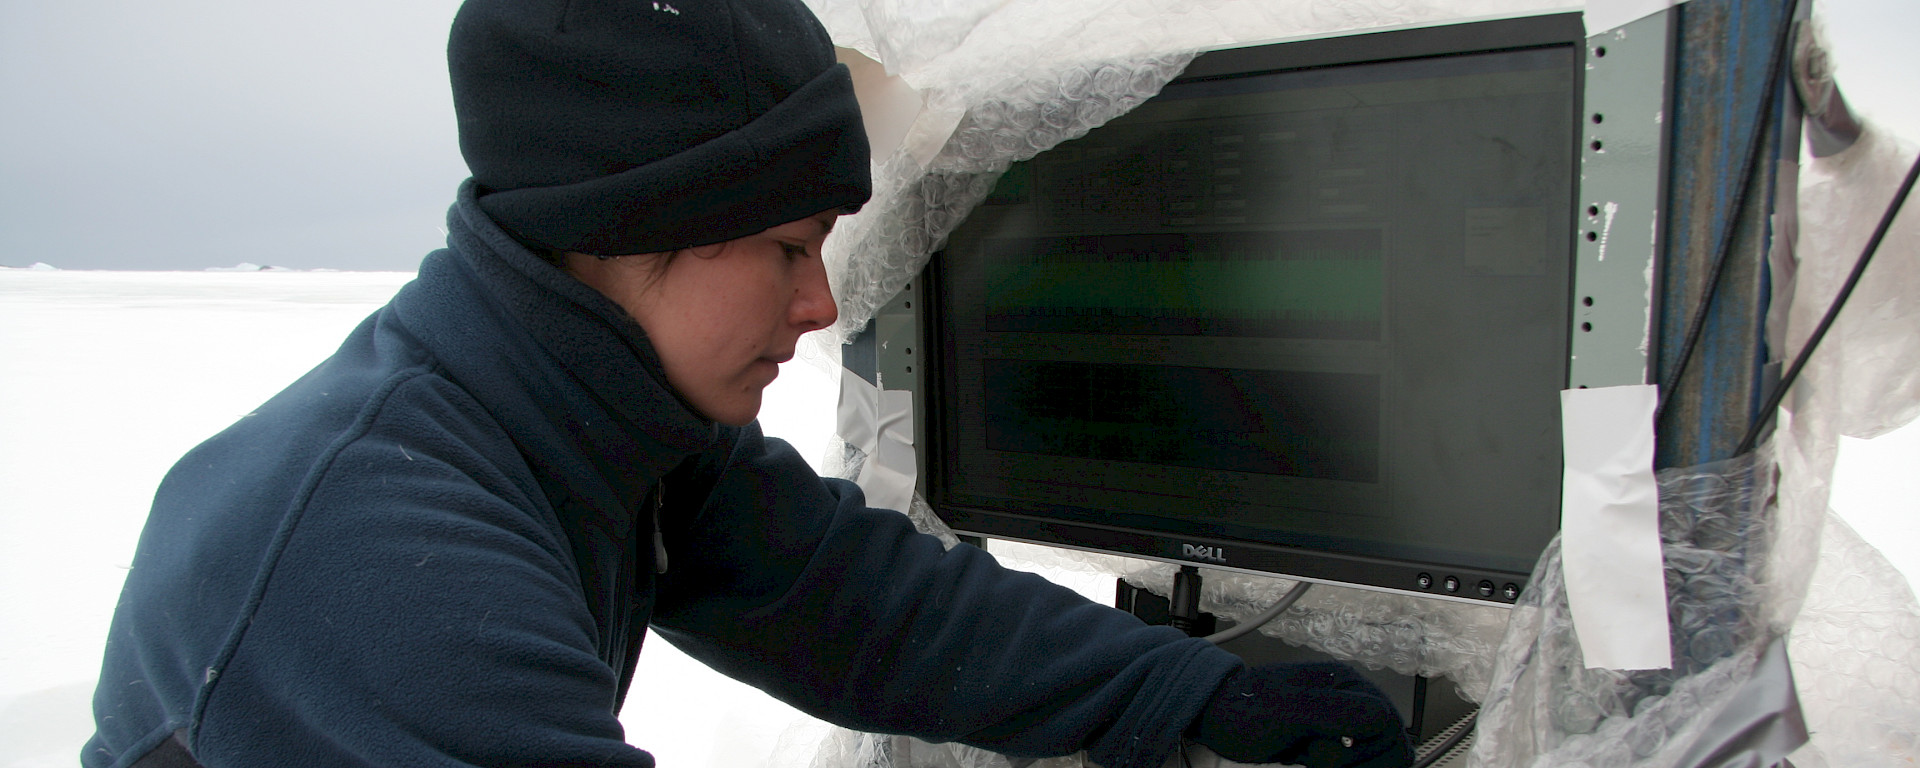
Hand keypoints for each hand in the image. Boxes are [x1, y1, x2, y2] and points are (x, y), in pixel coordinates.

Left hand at [1188, 662, 1413, 767]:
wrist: (1216, 717)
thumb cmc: (1241, 710)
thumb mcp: (1283, 712)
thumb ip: (1331, 712)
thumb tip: (1379, 716)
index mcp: (1347, 685)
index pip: (1390, 728)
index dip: (1364, 752)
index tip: (1327, 756)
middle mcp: (1352, 701)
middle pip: (1390, 748)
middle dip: (1355, 763)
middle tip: (1315, 758)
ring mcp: (1344, 722)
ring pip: (1374, 760)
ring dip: (1345, 767)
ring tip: (1309, 757)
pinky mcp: (1334, 741)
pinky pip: (1354, 765)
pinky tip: (1310, 762)